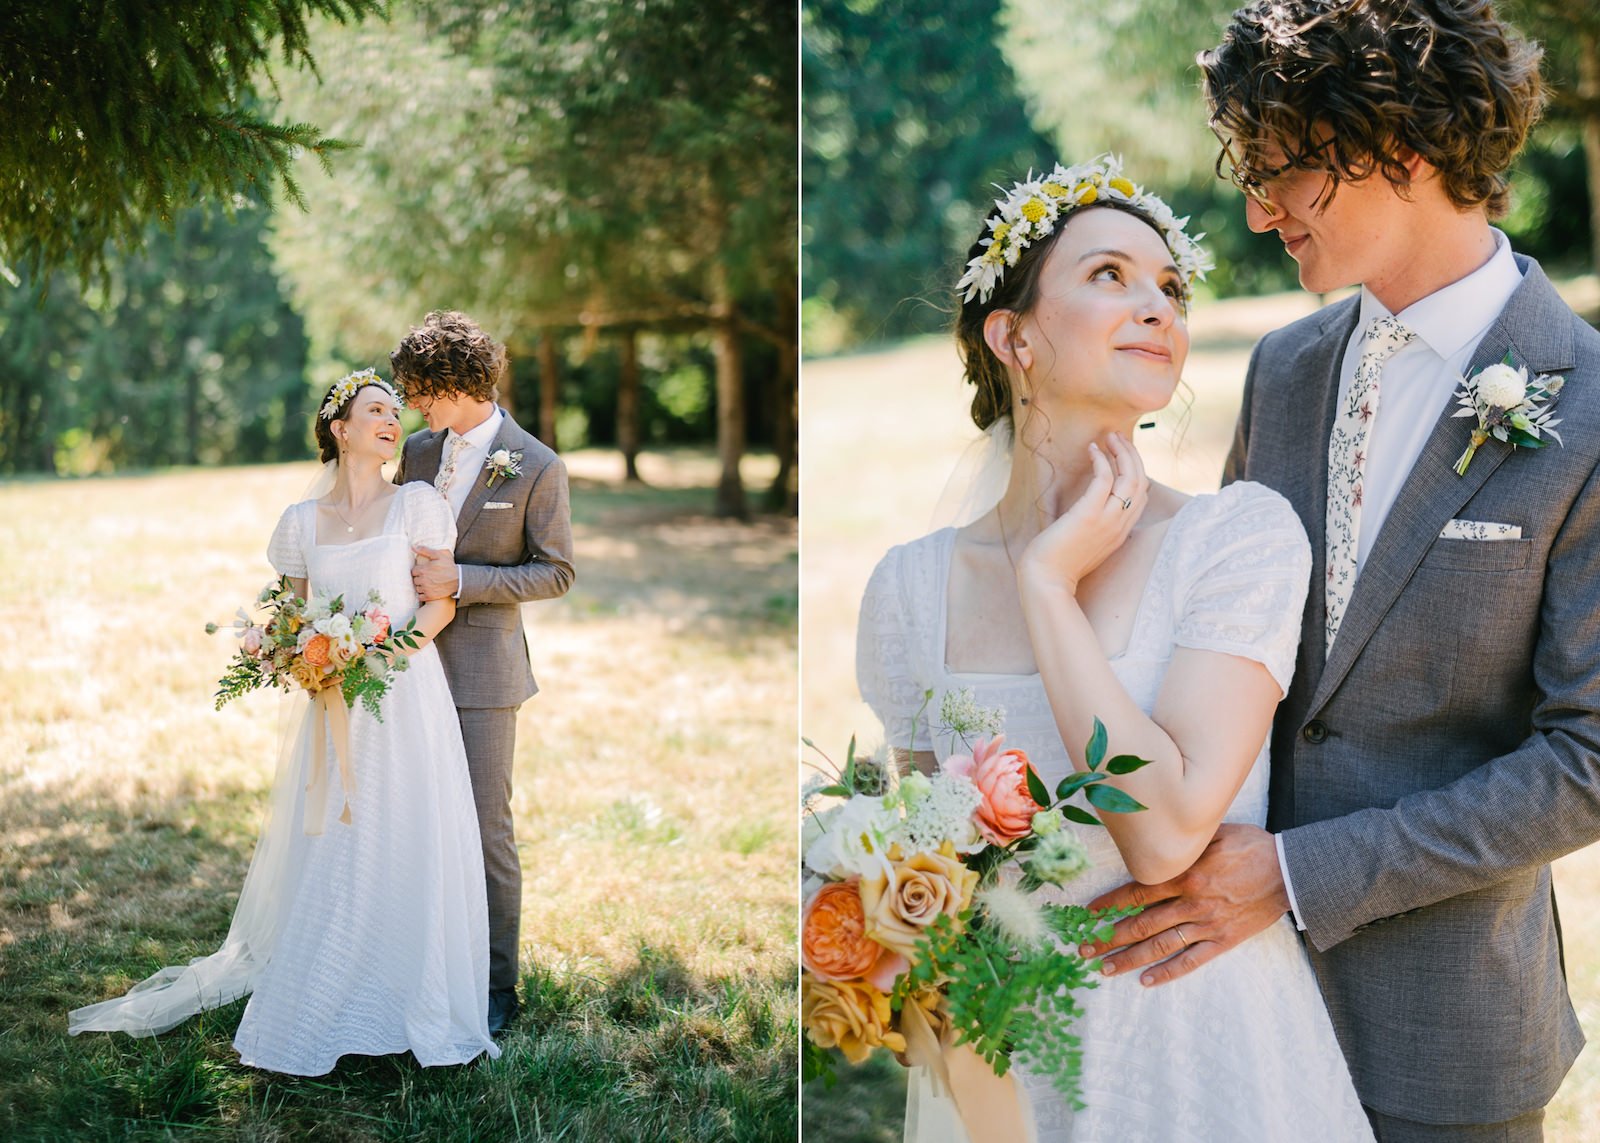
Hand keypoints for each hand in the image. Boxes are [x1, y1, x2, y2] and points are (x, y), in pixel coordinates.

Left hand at [412, 545, 457, 602]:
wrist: (459, 580)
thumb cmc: (449, 566)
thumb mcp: (439, 555)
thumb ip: (424, 550)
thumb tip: (413, 547)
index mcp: (423, 570)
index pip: (413, 571)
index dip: (419, 571)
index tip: (424, 571)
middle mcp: (423, 580)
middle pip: (415, 580)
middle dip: (420, 578)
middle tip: (428, 577)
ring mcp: (426, 589)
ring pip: (417, 588)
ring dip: (421, 586)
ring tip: (429, 584)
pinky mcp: (430, 596)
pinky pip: (421, 596)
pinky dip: (423, 594)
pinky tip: (430, 590)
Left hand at [1018, 432, 1148, 590]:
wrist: (1045, 581)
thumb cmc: (1057, 563)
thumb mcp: (1084, 542)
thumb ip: (1093, 525)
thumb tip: (1085, 506)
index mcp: (1121, 532)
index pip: (1142, 496)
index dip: (1136, 470)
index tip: (1123, 454)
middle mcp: (1120, 525)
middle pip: (1141, 482)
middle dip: (1133, 455)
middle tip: (1118, 437)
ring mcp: (1108, 521)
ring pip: (1131, 478)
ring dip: (1122, 452)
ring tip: (1110, 437)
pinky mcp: (1090, 515)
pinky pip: (1105, 479)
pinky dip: (1101, 460)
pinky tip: (1092, 450)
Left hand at [1078, 823, 1288, 985]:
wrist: (1291, 872)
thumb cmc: (1252, 847)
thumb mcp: (1214, 833)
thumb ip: (1182, 843)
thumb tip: (1153, 839)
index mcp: (1184, 874)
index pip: (1136, 892)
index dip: (1109, 905)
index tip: (1087, 914)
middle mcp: (1190, 902)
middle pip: (1141, 924)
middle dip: (1108, 937)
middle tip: (1083, 949)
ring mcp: (1207, 924)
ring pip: (1160, 945)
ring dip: (1129, 959)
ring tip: (1104, 969)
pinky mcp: (1224, 940)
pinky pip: (1192, 960)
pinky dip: (1168, 972)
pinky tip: (1146, 981)